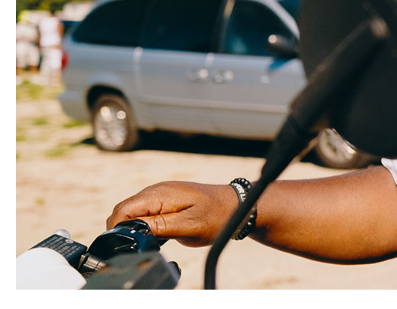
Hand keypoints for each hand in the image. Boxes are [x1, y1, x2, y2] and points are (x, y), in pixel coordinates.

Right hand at [106, 181, 237, 246]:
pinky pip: (148, 213)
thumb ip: (157, 227)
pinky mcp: (167, 201)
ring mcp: (161, 195)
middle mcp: (156, 191)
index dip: (117, 229)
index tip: (127, 244)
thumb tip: (130, 229)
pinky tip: (162, 236)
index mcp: (158, 195)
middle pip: (125, 211)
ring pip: (135, 213)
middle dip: (127, 230)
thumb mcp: (187, 226)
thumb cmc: (217, 216)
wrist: (239, 206)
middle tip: (143, 245)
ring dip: (138, 229)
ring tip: (157, 241)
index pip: (122, 210)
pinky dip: (148, 226)